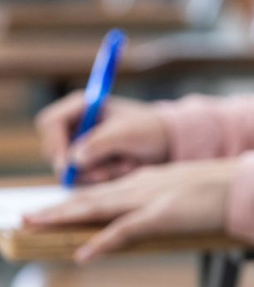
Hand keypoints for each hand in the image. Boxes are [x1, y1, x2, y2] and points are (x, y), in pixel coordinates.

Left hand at [23, 160, 236, 262]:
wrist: (243, 185)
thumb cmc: (224, 191)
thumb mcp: (190, 193)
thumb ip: (171, 201)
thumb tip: (165, 215)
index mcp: (149, 180)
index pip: (105, 191)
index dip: (77, 201)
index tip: (56, 209)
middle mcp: (141, 185)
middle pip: (91, 197)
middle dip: (57, 208)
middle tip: (28, 217)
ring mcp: (150, 199)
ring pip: (97, 208)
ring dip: (63, 218)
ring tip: (35, 226)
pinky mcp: (161, 216)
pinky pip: (124, 231)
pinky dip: (101, 243)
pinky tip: (82, 254)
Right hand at [36, 91, 169, 183]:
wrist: (169, 143)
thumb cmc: (149, 129)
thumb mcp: (126, 133)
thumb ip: (99, 143)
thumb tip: (74, 160)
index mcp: (81, 107)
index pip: (50, 123)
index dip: (55, 144)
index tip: (67, 164)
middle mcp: (77, 126)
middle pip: (55, 151)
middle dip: (80, 166)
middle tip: (105, 173)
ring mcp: (82, 146)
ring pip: (71, 169)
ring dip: (99, 173)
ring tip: (127, 165)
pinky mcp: (91, 164)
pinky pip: (86, 179)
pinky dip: (107, 178)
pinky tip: (127, 169)